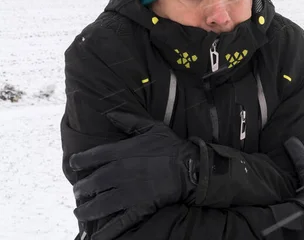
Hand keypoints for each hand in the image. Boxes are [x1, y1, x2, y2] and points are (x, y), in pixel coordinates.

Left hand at [69, 111, 206, 239]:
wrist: (190, 167)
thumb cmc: (172, 146)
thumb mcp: (151, 127)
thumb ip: (129, 121)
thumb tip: (110, 114)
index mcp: (120, 153)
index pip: (90, 157)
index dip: (79, 161)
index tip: (74, 165)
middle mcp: (119, 173)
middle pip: (91, 184)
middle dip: (81, 189)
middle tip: (78, 193)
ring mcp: (127, 193)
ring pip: (98, 205)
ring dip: (85, 211)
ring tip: (80, 213)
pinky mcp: (138, 208)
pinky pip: (118, 223)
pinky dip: (105, 232)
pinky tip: (95, 238)